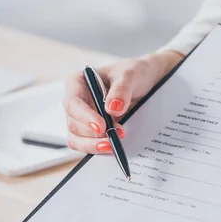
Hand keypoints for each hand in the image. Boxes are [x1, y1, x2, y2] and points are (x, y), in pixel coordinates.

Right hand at [63, 50, 182, 153]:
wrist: (147, 82)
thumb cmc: (133, 73)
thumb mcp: (130, 75)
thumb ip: (121, 90)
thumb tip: (112, 109)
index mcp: (78, 82)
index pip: (73, 102)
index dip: (84, 116)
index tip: (101, 126)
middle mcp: (77, 101)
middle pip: (73, 123)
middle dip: (93, 133)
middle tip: (116, 134)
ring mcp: (82, 118)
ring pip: (76, 138)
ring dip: (93, 144)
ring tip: (113, 144)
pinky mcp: (91, 131)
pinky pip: (86, 144)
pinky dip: (96, 148)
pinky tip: (111, 147)